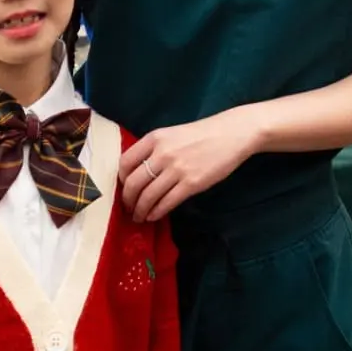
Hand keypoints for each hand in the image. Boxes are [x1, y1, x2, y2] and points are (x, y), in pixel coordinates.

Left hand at [120, 109, 260, 221]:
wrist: (231, 134)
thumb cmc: (201, 134)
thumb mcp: (171, 134)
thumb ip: (153, 149)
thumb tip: (137, 173)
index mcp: (154, 138)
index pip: (125, 162)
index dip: (120, 180)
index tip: (123, 188)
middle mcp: (162, 153)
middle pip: (133, 183)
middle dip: (127, 200)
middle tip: (128, 208)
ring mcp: (177, 169)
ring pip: (148, 196)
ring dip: (140, 210)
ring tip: (139, 217)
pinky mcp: (192, 183)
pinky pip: (167, 203)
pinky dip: (156, 213)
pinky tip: (154, 216)